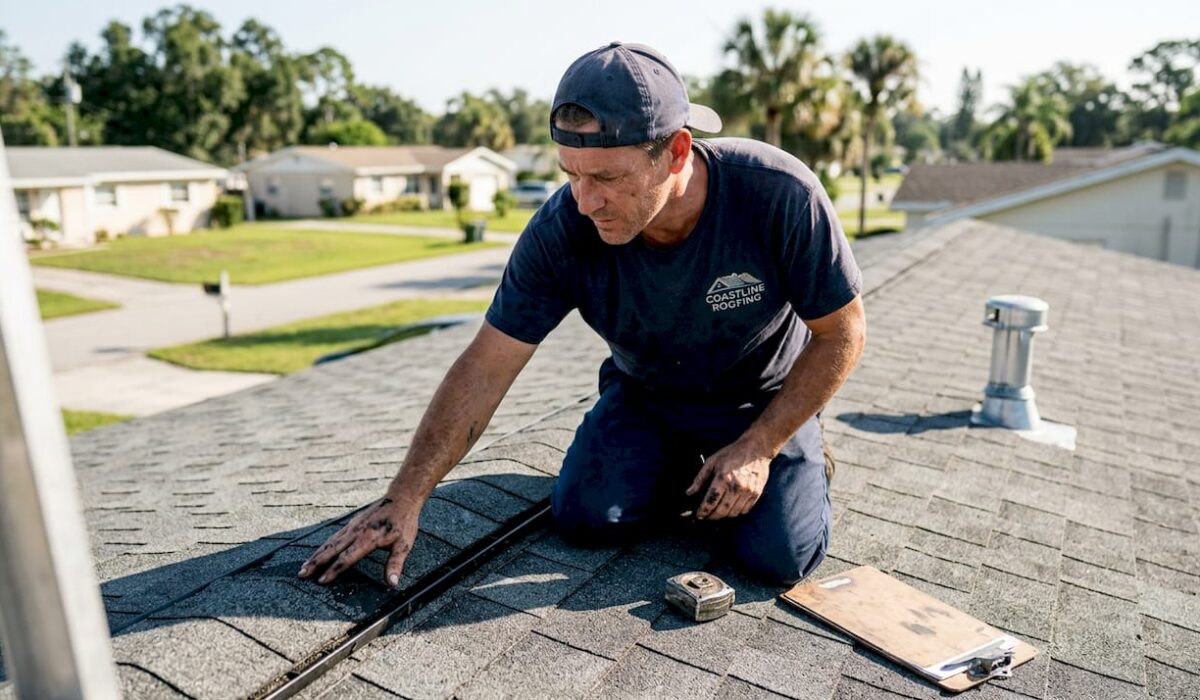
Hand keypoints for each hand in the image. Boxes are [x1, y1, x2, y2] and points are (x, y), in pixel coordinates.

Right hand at [297, 495, 418, 587]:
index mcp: (368, 539)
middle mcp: (356, 532)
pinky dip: (323, 546)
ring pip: (330, 543)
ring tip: (304, 567)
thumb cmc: (403, 522)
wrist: (401, 498)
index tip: (321, 581)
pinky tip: (318, 553)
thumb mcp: (404, 544)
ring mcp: (352, 527)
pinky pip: (334, 537)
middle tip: (301, 574)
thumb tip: (392, 584)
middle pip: (331, 550)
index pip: (346, 558)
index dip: (334, 570)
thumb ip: (395, 564)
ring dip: (316, 555)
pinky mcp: (352, 523)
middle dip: (316, 563)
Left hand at [685, 440, 771, 519]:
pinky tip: (730, 508)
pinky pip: (744, 510)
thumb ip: (700, 478)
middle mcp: (736, 487)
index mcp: (723, 478)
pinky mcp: (756, 494)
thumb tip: (689, 492)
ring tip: (717, 512)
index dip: (703, 511)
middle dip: (712, 516)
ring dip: (724, 516)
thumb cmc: (733, 453)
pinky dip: (736, 512)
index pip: (711, 501)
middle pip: (722, 511)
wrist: (756, 448)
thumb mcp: (712, 461)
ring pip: (733, 513)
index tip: (699, 515)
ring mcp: (747, 491)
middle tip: (706, 516)